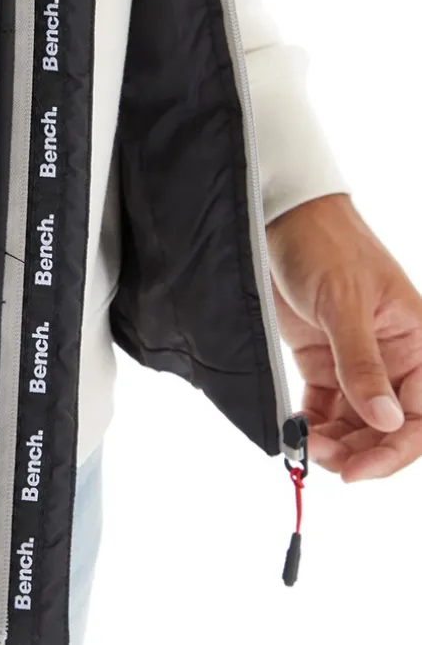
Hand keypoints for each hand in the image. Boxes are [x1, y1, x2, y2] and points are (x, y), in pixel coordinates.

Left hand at [267, 194, 421, 481]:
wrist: (283, 221)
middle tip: (322, 460)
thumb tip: (386, 420)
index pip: (421, 414)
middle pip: (387, 424)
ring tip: (303, 445)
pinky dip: (311, 422)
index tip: (358, 471)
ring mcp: (355, 360)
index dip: (395, 449)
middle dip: (359, 450)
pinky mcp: (321, 359)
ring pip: (355, 420)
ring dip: (333, 441)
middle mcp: (391, 358)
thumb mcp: (345, 304)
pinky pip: (324, 404)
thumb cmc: (326, 247)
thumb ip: (363, 364)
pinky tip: (295, 430)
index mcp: (416, 342)